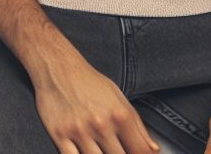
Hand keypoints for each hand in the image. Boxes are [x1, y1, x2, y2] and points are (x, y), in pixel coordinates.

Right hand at [33, 54, 157, 153]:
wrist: (56, 65)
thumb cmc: (87, 81)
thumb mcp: (119, 97)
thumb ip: (139, 126)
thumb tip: (154, 150)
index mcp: (119, 115)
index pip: (141, 152)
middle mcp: (100, 124)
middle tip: (116, 149)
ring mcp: (79, 130)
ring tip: (100, 149)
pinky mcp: (59, 133)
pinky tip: (83, 152)